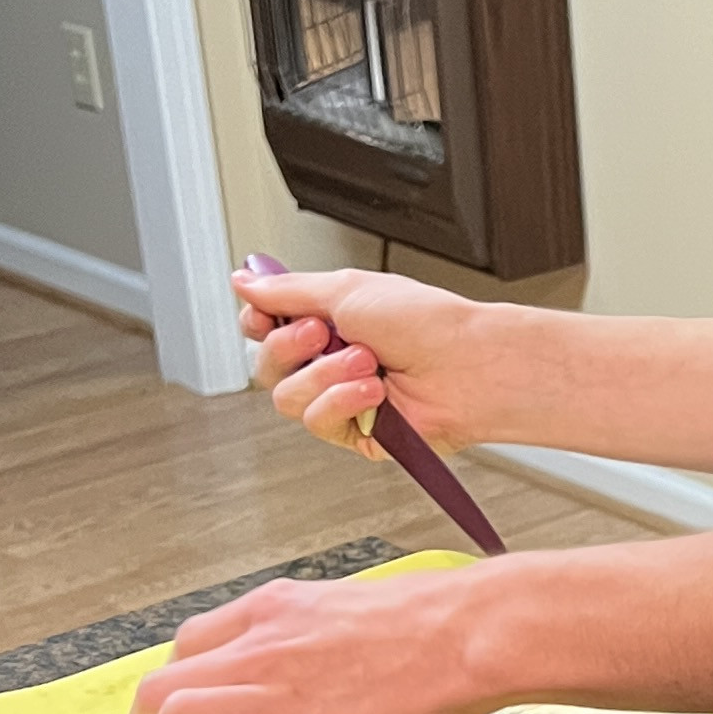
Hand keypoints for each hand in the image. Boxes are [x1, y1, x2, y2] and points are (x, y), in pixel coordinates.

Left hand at [126, 574, 490, 713]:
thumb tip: (289, 669)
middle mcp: (259, 648)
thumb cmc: (422, 628)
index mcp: (269, 610)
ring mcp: (275, 694)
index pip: (187, 643)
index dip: (175, 682)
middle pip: (160, 685)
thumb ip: (299, 637)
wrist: (461, 640)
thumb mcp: (339, 608)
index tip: (185, 707)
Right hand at [235, 256, 501, 457]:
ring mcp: (342, 398)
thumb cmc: (426, 323)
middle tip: (322, 333)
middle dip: (289, 346)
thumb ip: (287, 290)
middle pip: (267, 366)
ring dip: (324, 375)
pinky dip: (341, 402)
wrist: (468, 364)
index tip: (262, 314)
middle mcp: (331, 361)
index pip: (265, 328)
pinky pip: (318, 423)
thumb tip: (244, 280)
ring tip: (366, 362)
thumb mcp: (346, 289)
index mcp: (328, 321)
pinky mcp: (356, 433)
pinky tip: (373, 391)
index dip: (257, 323)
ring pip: (287, 398)